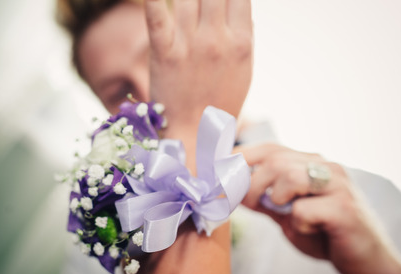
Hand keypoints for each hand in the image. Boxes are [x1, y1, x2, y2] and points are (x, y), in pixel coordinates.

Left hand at [145, 0, 252, 127]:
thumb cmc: (221, 104)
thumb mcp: (244, 71)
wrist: (194, 134)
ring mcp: (189, 45)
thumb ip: (243, 37)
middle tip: (203, 2)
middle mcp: (217, 40)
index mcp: (241, 44)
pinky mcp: (163, 52)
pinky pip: (156, 14)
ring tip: (187, 2)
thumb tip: (242, 9)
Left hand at [236, 143, 400, 273]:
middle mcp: (326, 167)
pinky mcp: (344, 207)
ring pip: (288, 176)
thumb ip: (266, 200)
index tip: (222, 171)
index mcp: (312, 163)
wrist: (367, 260)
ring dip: (276, 200)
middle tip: (249, 204)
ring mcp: (338, 184)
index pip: (271, 148)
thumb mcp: (289, 215)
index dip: (242, 157)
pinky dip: (298, 223)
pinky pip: (303, 209)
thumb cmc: (325, 234)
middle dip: (252, 185)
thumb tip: (234, 189)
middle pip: (274, 161)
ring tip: (285, 214)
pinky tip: (311, 229)